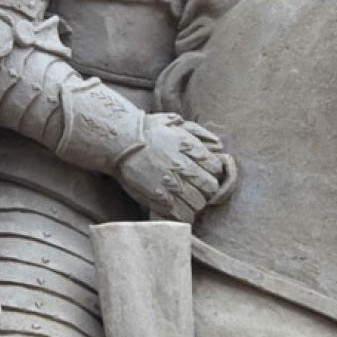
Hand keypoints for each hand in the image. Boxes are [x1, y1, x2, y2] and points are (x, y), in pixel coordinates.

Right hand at [116, 114, 233, 221]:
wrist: (120, 142)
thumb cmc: (144, 130)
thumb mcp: (172, 122)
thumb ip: (195, 131)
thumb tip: (215, 142)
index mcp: (190, 148)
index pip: (216, 168)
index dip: (212, 172)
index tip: (204, 173)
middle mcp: (185, 167)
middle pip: (210, 187)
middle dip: (206, 189)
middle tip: (197, 188)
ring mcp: (173, 184)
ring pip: (199, 203)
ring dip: (195, 203)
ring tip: (186, 200)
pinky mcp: (160, 198)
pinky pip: (182, 214)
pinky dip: (183, 215)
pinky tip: (178, 210)